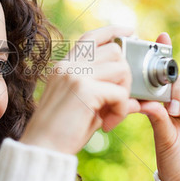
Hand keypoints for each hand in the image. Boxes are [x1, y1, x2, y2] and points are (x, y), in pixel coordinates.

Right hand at [20, 26, 140, 154]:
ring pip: (121, 69)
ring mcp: (75, 74)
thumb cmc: (62, 132)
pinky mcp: (84, 90)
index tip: (131, 32)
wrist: (42, 149)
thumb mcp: (85, 106)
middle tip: (118, 102)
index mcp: (65, 65)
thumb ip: (106, 93)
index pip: (92, 36)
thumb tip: (137, 96)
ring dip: (125, 93)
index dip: (114, 31)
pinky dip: (121, 110)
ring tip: (112, 115)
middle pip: (114, 51)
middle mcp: (69, 65)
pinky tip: (108, 125)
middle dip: (126, 76)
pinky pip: (120, 93)